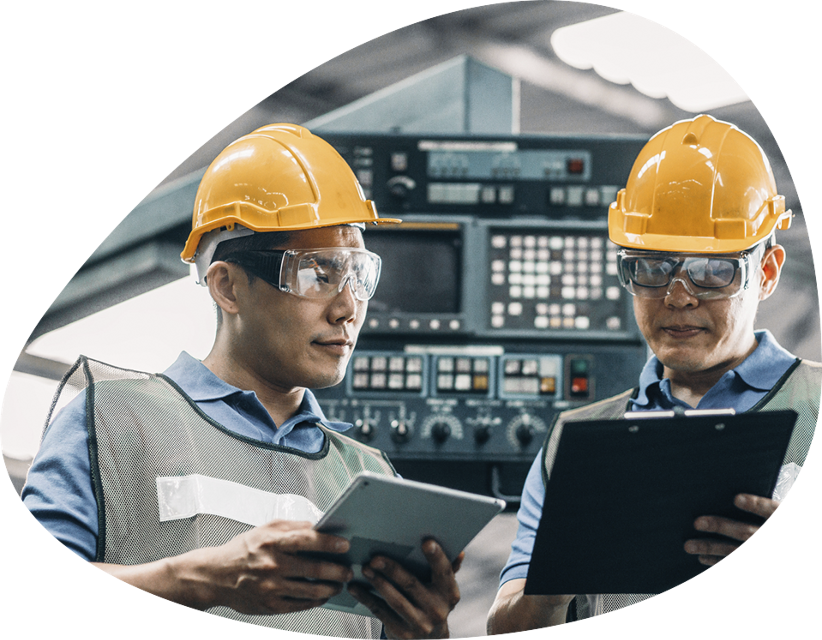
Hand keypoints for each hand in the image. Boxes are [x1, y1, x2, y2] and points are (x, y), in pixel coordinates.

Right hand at [198, 519, 353, 614]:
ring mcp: (271, 588)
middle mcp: (272, 566)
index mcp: (271, 543)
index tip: (345, 545)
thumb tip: (318, 526)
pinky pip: (300, 605)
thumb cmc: (243, 550)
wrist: (215, 576)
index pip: (306, 540)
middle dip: (337, 571)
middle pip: (314, 569)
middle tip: (348, 570)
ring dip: (331, 588)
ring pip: (311, 591)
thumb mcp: (265, 529)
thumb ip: (292, 527)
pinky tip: (323, 596)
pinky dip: (316, 601)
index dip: (328, 543)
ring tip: (339, 584)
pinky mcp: (270, 606)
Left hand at [348, 540, 462, 639]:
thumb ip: (448, 569)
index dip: (437, 557)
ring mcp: (419, 624)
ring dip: (378, 583)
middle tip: (376, 557)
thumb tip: (459, 551)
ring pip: (395, 600)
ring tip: (365, 568)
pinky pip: (381, 612)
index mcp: (449, 593)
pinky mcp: (402, 633)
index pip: (445, 572)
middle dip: (393, 570)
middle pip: (412, 585)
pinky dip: (367, 598)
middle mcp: (437, 610)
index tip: (426, 541)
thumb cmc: (433, 602)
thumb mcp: (443, 588)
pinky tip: (355, 587)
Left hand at [684, 493, 778, 565]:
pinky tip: (701, 557)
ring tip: (688, 546)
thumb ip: (759, 506)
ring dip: (710, 548)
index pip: (772, 509)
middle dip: (720, 527)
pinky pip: (732, 561)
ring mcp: (759, 551)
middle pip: (745, 532)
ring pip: (734, 550)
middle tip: (696, 523)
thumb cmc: (767, 522)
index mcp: (778, 516)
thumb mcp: (773, 513)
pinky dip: (717, 561)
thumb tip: (727, 493)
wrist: (806, 565)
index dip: (756, 505)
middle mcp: (768, 532)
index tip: (736, 498)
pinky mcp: (749, 564)